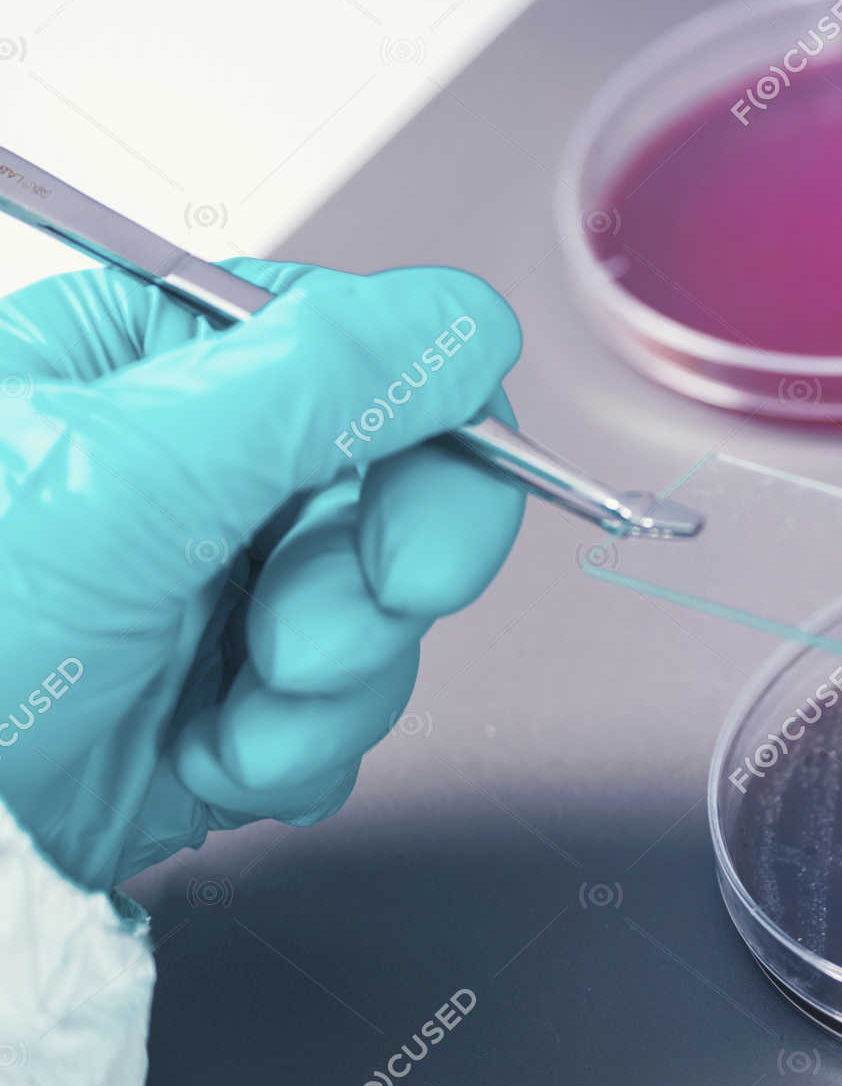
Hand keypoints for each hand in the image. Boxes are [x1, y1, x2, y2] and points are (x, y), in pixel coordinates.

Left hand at [0, 260, 523, 890]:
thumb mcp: (125, 477)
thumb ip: (319, 381)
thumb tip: (471, 325)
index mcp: (160, 367)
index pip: (369, 357)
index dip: (433, 442)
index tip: (423, 532)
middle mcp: (202, 475)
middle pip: (405, 495)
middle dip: (374, 588)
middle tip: (315, 641)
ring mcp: (220, 595)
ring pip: (389, 619)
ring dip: (331, 687)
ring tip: (232, 717)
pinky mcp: (232, 704)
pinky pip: (347, 715)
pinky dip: (296, 752)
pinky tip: (210, 761)